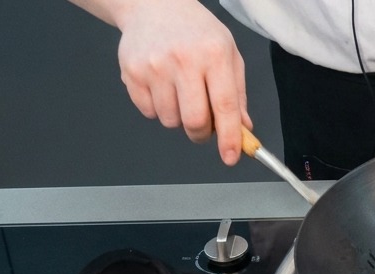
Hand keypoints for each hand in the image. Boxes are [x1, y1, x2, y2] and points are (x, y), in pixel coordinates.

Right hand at [104, 0, 250, 164]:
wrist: (154, 6)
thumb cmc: (196, 32)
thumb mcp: (228, 54)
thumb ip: (237, 94)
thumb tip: (242, 129)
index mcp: (214, 54)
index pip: (225, 106)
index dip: (229, 137)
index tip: (230, 156)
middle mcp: (183, 59)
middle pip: (194, 121)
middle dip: (201, 134)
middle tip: (204, 126)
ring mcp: (154, 66)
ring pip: (170, 120)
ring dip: (178, 117)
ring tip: (180, 91)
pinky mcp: (132, 71)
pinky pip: (148, 112)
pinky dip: (158, 108)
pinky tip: (162, 85)